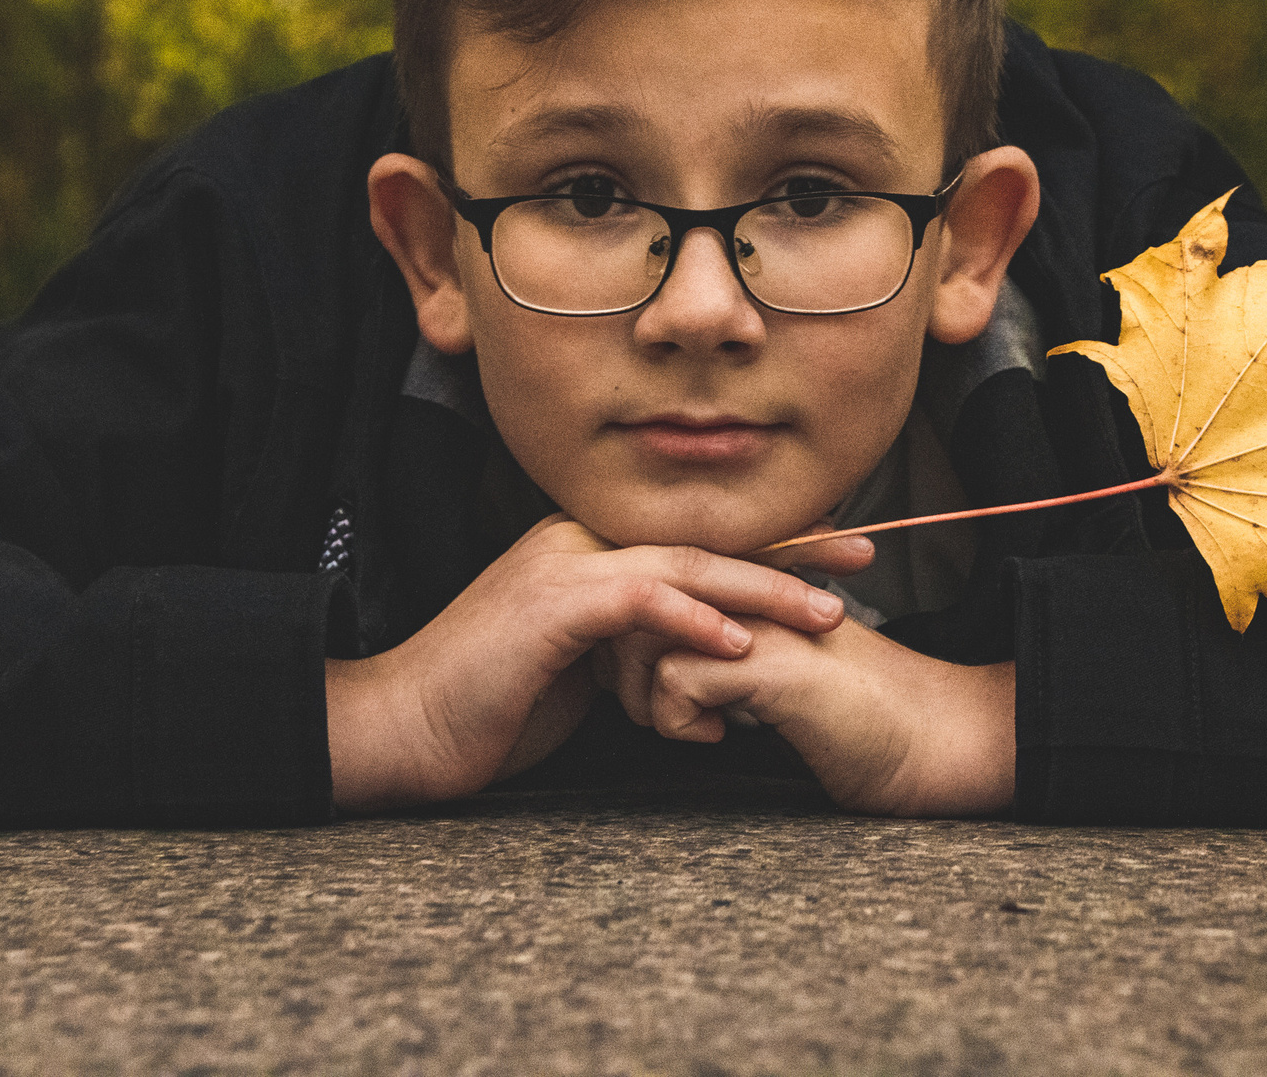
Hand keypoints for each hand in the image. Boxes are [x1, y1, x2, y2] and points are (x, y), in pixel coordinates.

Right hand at [324, 514, 849, 811]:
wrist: (402, 727)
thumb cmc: (486, 707)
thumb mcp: (578, 672)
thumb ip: (634, 653)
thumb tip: (695, 674)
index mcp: (588, 551)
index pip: (695, 540)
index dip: (771, 546)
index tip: (837, 555)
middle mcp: (579, 542)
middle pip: (705, 539)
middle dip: (792, 550)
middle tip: (863, 555)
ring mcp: (563, 567)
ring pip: (684, 565)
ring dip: (763, 591)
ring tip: (826, 613)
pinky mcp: (549, 607)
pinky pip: (638, 603)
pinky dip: (694, 623)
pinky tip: (740, 644)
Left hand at [648, 617, 1015, 815]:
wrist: (936, 742)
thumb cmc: (863, 721)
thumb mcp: (779, 676)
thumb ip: (726, 656)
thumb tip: (658, 667)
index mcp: (756, 585)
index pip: (657, 580)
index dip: (629, 628)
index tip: (636, 674)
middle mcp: (756, 590)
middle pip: (639, 599)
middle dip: (621, 660)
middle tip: (650, 708)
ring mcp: (765, 621)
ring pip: (647, 636)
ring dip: (645, 695)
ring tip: (686, 724)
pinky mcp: (774, 664)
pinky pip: (678, 678)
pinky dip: (679, 720)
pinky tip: (719, 737)